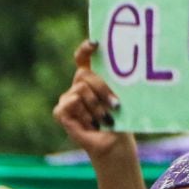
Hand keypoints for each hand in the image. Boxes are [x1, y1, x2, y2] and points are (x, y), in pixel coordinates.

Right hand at [54, 40, 136, 161]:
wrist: (115, 144)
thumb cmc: (121, 121)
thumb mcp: (121, 99)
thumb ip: (116, 84)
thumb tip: (126, 69)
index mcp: (92, 80)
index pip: (83, 58)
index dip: (85, 49)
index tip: (95, 43)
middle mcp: (78, 86)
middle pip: (84, 74)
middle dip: (102, 89)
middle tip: (116, 105)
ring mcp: (68, 99)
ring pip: (79, 90)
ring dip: (96, 106)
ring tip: (105, 120)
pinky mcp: (61, 113)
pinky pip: (70, 104)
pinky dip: (84, 114)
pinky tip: (91, 124)